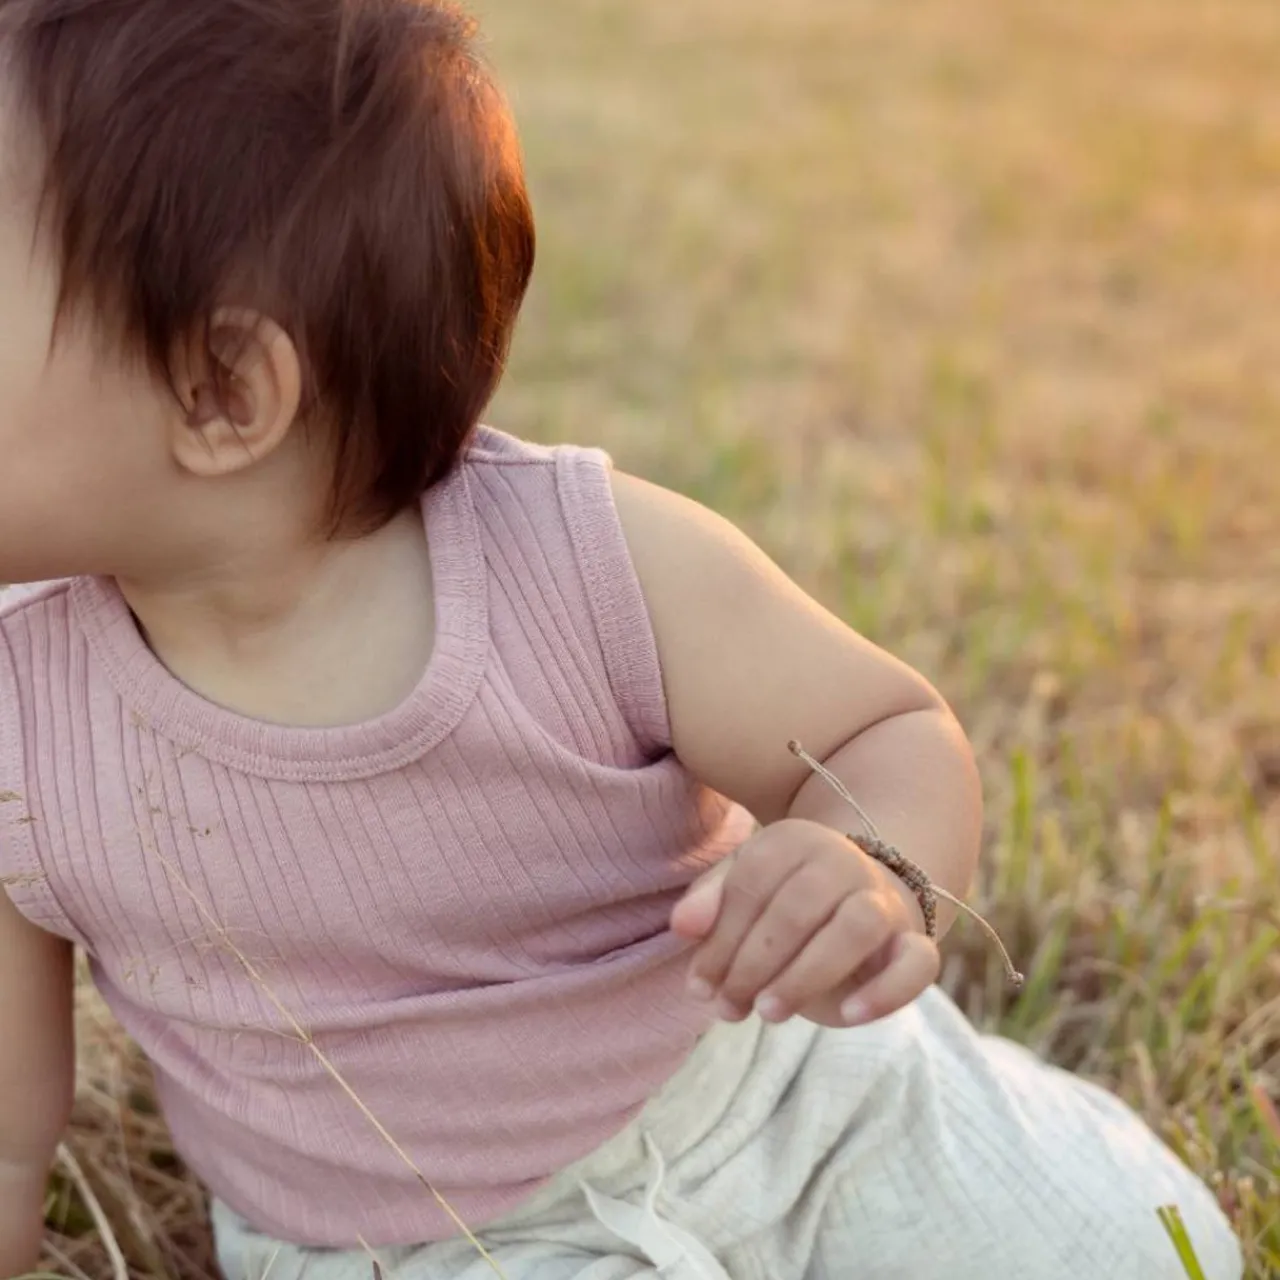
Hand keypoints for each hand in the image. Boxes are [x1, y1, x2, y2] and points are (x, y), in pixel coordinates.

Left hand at [669, 818, 939, 1027]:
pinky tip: (850, 1015)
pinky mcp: (915, 941)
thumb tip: (682, 927)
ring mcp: (883, 899)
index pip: (751, 885)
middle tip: (728, 1007)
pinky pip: (918, 962)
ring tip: (769, 1013)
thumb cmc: (784, 901)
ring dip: (807, 974)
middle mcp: (843, 860)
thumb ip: (709, 902)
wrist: (860, 899)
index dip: (720, 940)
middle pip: (798, 908)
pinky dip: (887, 991)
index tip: (700, 987)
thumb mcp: (741, 891)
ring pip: (857, 927)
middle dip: (754, 965)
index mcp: (793, 840)